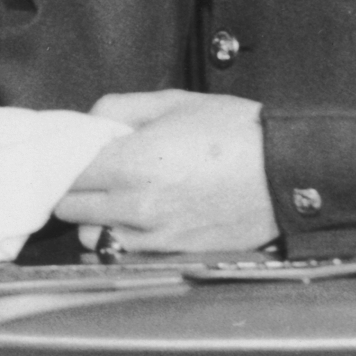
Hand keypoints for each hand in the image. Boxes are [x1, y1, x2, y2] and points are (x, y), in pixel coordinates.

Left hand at [53, 90, 276, 255]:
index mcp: (130, 162)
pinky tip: (140, 219)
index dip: (69, 162)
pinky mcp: (174, 254)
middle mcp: (134, 204)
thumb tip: (89, 124)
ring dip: (95, 219)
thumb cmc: (234, 130)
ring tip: (116, 201)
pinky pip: (125, 252)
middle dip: (77, 190)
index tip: (78, 157)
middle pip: (70, 207)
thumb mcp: (173, 101)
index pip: (67, 172)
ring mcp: (154, 235)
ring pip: (92, 235)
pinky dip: (122, 239)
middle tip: (95, 177)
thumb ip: (119, 108)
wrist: (288, 170)